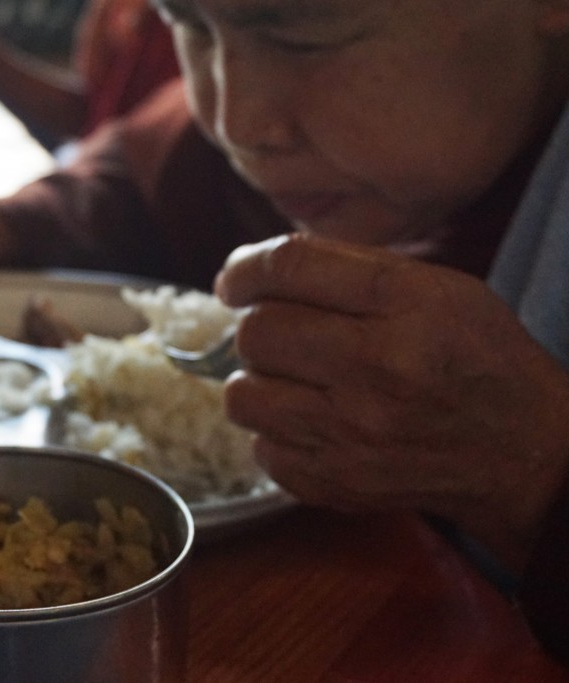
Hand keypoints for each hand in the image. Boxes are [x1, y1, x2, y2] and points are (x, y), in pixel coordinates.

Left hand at [215, 233, 568, 568]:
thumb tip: (251, 270)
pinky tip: (311, 423)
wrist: (520, 450)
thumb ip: (347, 268)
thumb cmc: (473, 356)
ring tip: (292, 380)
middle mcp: (377, 368)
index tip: (234, 281)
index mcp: (404, 305)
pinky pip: (261, 450)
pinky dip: (276, 434)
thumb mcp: (435, 288)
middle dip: (256, 327)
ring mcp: (354, 434)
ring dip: (256, 382)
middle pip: (257, 333)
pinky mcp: (338, 482)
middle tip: (280, 334)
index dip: (244, 269)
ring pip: (243, 396)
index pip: (289, 268)